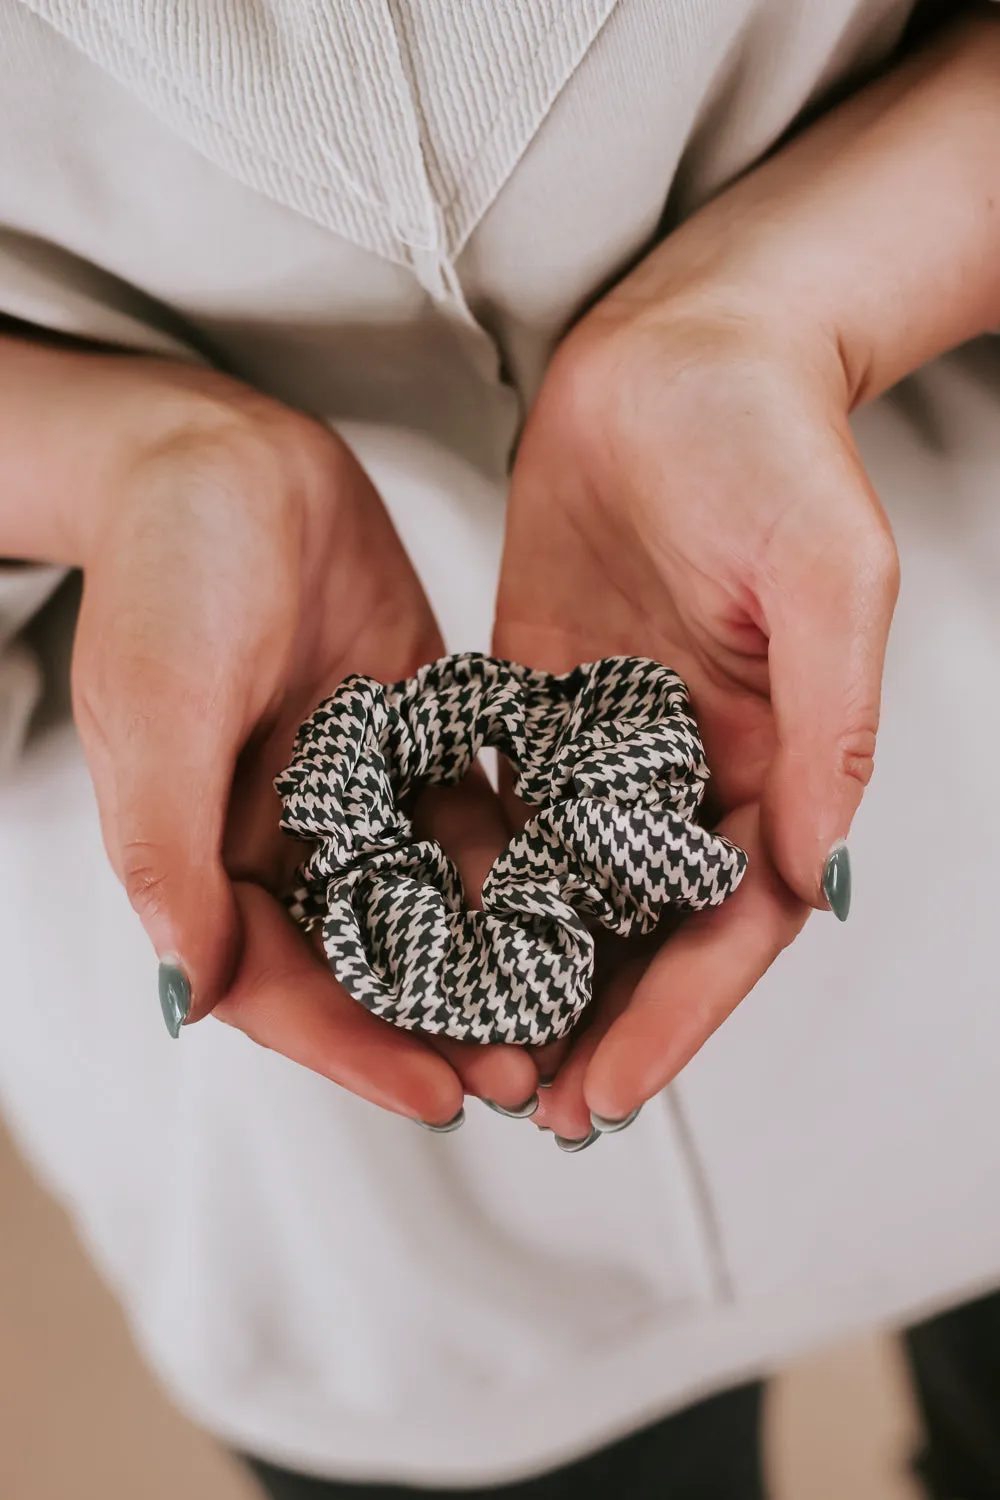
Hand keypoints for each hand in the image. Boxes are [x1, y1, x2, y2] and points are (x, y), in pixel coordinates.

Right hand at [52, 353, 536, 1120]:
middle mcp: (286, 838)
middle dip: (442, 1024)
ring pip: (432, 901)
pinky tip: (579, 900)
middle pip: (369, 963)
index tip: (441, 1097)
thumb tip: (189, 997)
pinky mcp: (413, 736)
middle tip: (527, 1077)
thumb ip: (170, 855)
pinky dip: (516, 862)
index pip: (283, 983)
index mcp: (208, 853)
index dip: (356, 1048)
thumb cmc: (166, 575)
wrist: (221, 456)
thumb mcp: (158, 716)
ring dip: (493, 959)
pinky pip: (471, 814)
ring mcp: (356, 790)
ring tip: (567, 1011)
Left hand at [494, 298, 897, 1137]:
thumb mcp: (828, 577)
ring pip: (571, 879)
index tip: (617, 1091)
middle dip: (601, 1019)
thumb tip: (818, 869)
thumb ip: (829, 725)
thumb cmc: (773, 445)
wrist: (683, 349)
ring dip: (532, 968)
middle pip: (648, 922)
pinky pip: (505, 797)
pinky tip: (425, 928)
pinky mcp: (537, 691)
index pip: (731, 919)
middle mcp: (691, 760)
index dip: (681, 1015)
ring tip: (474, 1049)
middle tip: (538, 1107)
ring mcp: (610, 733)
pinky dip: (473, 869)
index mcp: (773, 753)